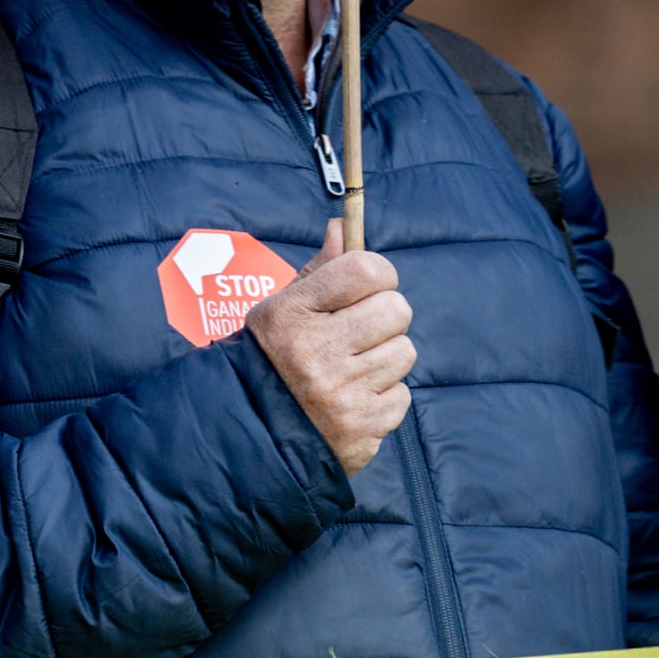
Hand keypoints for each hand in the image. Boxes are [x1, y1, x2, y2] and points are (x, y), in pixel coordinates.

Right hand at [245, 221, 415, 475]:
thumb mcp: (282, 306)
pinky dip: (384, 394)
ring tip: (355, 364)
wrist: (253, 426)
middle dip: (384, 316)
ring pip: (405, 353)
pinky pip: (402, 395)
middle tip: (362, 327)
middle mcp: (318, 353)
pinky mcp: (364, 428)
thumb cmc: (272, 354)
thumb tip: (343, 229)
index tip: (368, 284)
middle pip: (397, 310)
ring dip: (386, 355)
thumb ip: (319, 270)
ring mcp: (343, 394)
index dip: (377, 273)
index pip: (366, 270)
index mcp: (294, 314)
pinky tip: (355, 395)